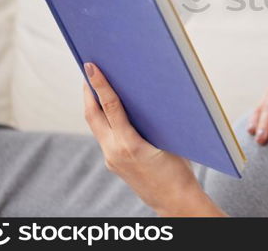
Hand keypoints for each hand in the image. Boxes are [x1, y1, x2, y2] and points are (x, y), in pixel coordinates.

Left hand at [82, 62, 225, 215]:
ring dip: (94, 106)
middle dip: (89, 92)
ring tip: (96, 88)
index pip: (110, 106)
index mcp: (129, 144)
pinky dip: (104, 121)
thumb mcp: (169, 140)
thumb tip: (146, 97)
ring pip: (96, 126)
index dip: (100, 84)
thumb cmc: (179, 169)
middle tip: (88, 71)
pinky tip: (109, 113)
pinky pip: (104, 136)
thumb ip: (153, 121)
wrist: (174, 200)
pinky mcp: (113, 163)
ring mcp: (111, 159)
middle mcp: (114, 152)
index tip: (91, 67)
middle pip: (93, 115)